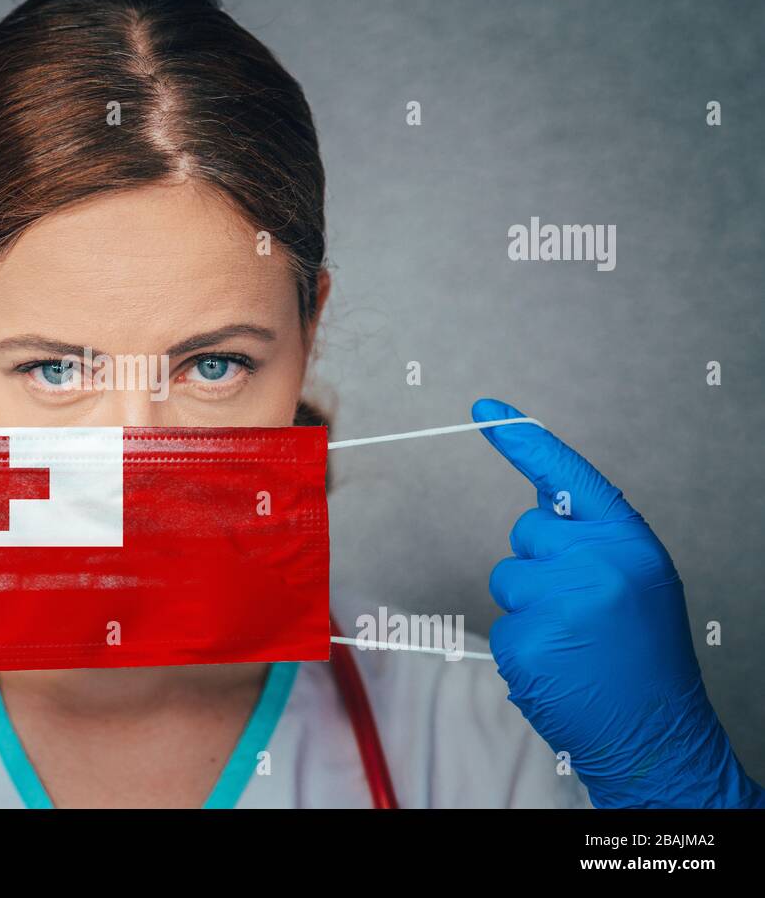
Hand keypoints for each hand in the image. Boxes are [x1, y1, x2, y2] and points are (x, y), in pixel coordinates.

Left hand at [473, 398, 762, 808]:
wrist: (658, 734)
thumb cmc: (644, 654)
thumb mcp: (636, 580)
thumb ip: (591, 539)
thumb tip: (538, 502)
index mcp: (627, 542)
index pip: (567, 477)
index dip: (524, 441)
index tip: (484, 408)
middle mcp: (594, 564)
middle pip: (525, 533)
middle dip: (540, 564)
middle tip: (581, 609)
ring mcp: (558, 603)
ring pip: (506, 579)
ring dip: (529, 607)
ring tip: (574, 642)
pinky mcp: (527, 642)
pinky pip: (501, 625)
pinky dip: (522, 647)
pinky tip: (559, 667)